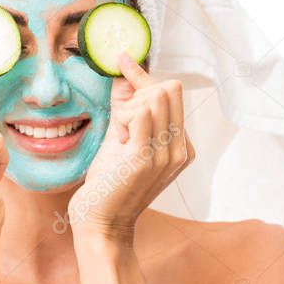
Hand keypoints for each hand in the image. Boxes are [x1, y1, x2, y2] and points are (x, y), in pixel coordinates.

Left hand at [68, 52, 194, 241]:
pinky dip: (123, 119)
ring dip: (128, 110)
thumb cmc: (109, 186)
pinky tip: (119, 141)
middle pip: (169, 88)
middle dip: (138, 93)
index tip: (123, 60)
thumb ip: (126, 108)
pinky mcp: (146, 158)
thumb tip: (122, 74)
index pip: (172, 93)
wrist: (101, 224)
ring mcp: (167, 154)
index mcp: (182, 146)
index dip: (144, 75)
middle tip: (122, 123)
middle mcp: (181, 149)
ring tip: (121, 138)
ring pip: (154, 96)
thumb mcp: (121, 140)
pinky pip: (139, 113)